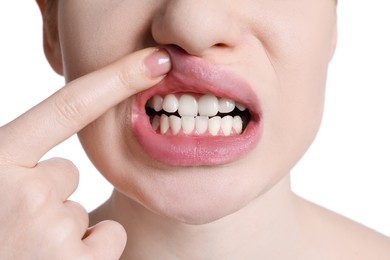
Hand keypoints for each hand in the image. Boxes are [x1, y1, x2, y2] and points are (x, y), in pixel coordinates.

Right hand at [0, 48, 169, 258]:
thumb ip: (17, 166)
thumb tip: (62, 168)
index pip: (69, 107)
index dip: (116, 79)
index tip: (156, 60)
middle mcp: (24, 194)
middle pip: (67, 174)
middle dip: (48, 195)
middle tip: (14, 223)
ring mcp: (51, 232)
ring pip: (82, 209)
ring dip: (62, 227)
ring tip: (26, 250)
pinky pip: (108, 238)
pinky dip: (88, 251)